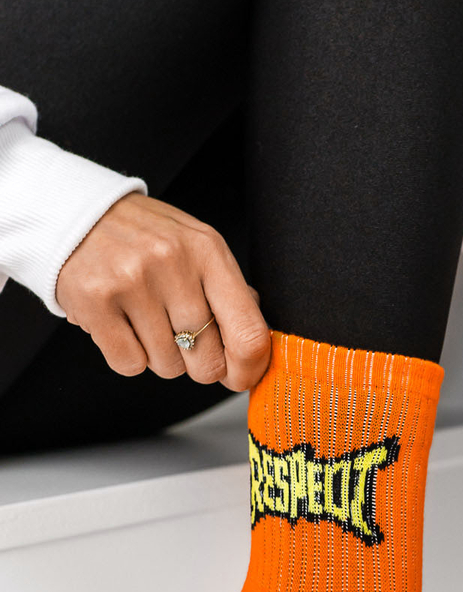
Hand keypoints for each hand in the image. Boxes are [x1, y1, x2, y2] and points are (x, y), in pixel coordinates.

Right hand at [56, 192, 270, 390]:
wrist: (77, 214)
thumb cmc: (146, 238)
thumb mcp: (197, 248)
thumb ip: (230, 291)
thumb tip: (257, 342)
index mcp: (209, 251)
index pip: (249, 333)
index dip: (250, 369)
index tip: (240, 377)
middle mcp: (173, 263)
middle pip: (208, 361)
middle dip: (199, 364)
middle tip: (182, 339)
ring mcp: (133, 281)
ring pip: (168, 366)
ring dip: (160, 357)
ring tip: (145, 321)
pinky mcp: (96, 301)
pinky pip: (130, 364)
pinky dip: (129, 356)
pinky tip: (122, 326)